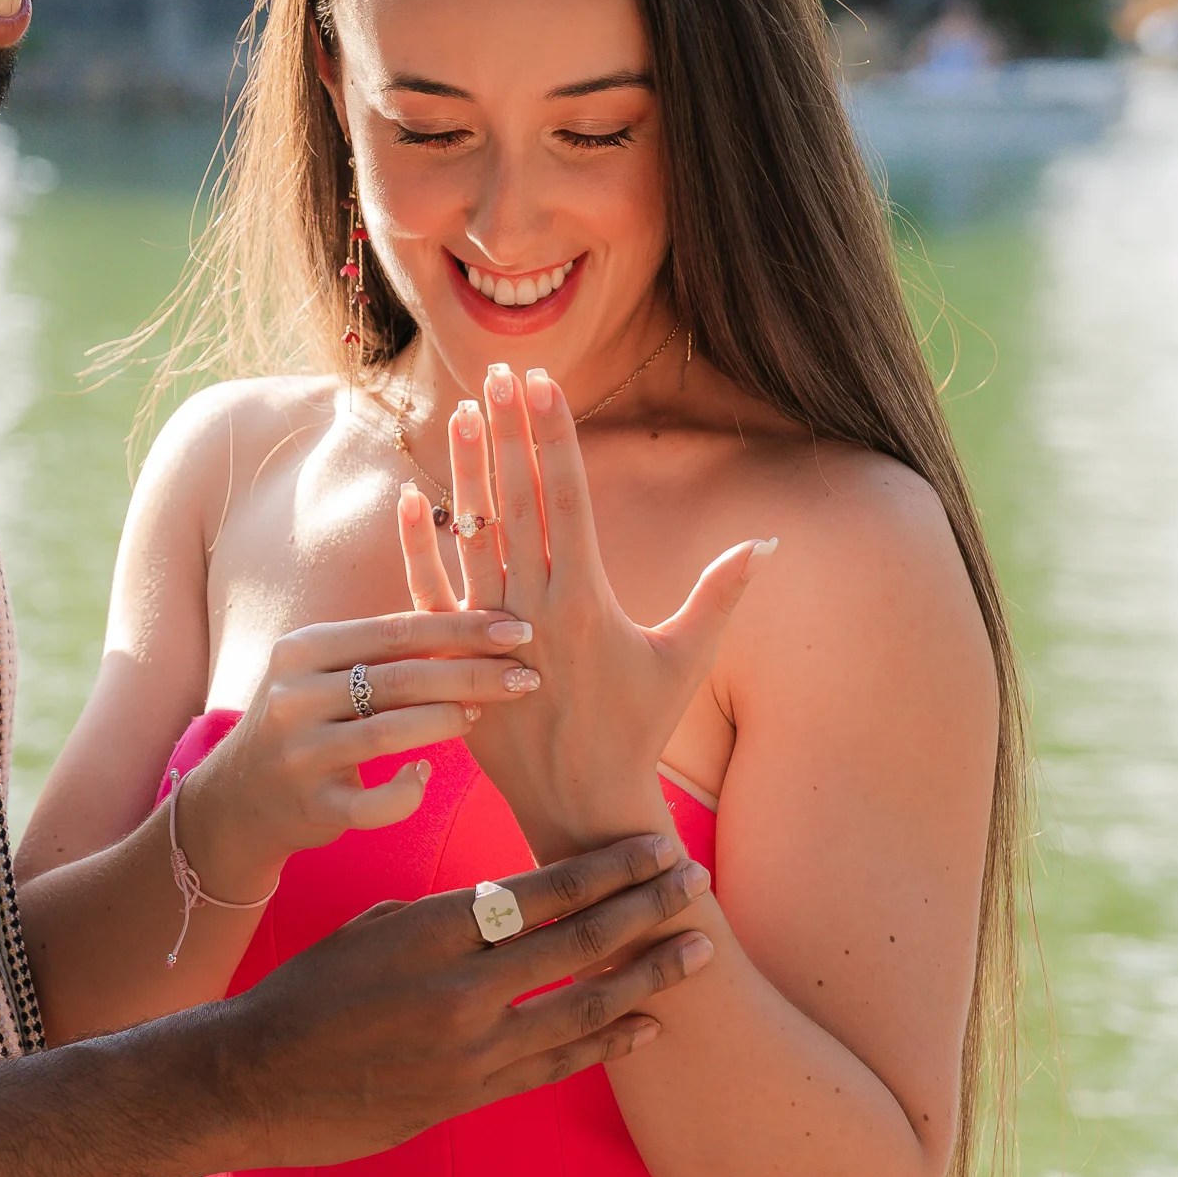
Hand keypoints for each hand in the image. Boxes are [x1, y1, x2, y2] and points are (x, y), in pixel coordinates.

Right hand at [176, 607, 544, 905]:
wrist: (239, 796)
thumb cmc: (308, 721)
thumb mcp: (326, 672)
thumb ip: (385, 650)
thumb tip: (477, 624)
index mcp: (303, 649)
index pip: (397, 630)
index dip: (462, 627)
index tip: (518, 628)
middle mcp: (295, 696)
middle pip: (401, 677)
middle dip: (473, 673)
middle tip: (527, 674)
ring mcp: (300, 753)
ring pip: (391, 733)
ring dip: (449, 722)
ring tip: (485, 714)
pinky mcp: (311, 805)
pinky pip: (374, 803)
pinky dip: (407, 792)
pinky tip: (425, 777)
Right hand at [213, 829, 711, 1167]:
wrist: (252, 1079)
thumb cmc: (307, 991)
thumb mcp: (373, 927)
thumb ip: (447, 917)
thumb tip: (508, 907)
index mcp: (435, 929)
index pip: (544, 890)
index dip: (610, 869)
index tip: (658, 848)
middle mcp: (462, 986)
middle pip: (579, 942)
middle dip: (646, 910)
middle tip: (696, 885)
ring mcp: (471, 1048)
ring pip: (583, 1006)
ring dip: (648, 977)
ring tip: (699, 953)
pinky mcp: (469, 1096)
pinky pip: (556, 1066)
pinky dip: (608, 1043)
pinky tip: (649, 1026)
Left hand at [397, 362, 770, 858]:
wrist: (581, 805)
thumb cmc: (639, 730)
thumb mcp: (686, 660)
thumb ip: (720, 595)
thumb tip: (766, 542)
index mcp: (589, 599)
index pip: (567, 496)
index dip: (553, 434)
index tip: (541, 381)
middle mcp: (536, 607)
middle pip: (517, 501)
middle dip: (509, 432)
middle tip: (497, 371)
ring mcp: (491, 633)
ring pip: (472, 536)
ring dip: (466, 473)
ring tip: (461, 412)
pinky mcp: (457, 660)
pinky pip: (429, 593)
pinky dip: (418, 546)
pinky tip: (411, 497)